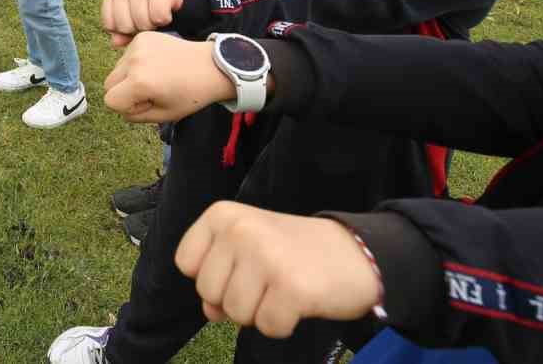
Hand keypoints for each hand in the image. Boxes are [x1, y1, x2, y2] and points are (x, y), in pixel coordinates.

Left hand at [99, 0, 182, 46]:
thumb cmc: (146, 8)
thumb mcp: (130, 19)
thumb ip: (121, 33)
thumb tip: (115, 43)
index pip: (109, 25)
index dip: (123, 31)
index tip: (133, 21)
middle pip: (125, 26)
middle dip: (138, 29)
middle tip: (147, 18)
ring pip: (142, 23)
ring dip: (152, 26)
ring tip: (156, 15)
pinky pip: (159, 17)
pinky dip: (164, 20)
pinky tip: (166, 11)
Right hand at [102, 31, 234, 121]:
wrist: (212, 67)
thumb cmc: (191, 95)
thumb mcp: (163, 115)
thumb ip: (134, 115)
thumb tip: (119, 105)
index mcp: (140, 83)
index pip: (110, 101)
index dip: (127, 106)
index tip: (147, 103)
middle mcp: (134, 61)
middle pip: (109, 83)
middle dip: (124, 91)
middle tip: (151, 91)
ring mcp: (137, 46)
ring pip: (117, 68)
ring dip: (129, 75)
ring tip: (156, 75)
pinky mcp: (142, 36)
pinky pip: (127, 55)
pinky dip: (137, 61)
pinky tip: (157, 63)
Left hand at [176, 203, 381, 337]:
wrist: (356, 253)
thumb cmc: (294, 252)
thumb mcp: (248, 250)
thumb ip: (220, 274)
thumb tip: (208, 311)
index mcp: (223, 215)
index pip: (186, 263)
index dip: (211, 276)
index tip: (240, 267)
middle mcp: (240, 230)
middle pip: (208, 293)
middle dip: (236, 298)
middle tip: (268, 280)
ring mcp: (266, 257)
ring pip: (236, 314)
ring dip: (260, 312)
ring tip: (283, 288)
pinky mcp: (291, 287)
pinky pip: (268, 327)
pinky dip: (283, 324)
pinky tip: (299, 302)